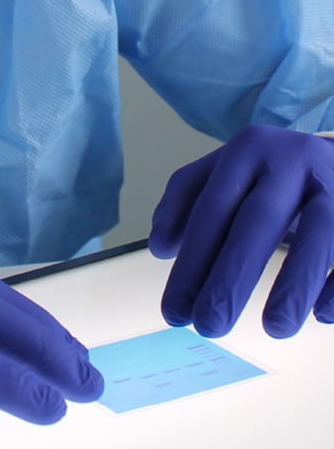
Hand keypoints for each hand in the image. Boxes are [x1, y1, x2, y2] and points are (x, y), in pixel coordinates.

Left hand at [149, 125, 333, 337]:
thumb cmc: (275, 171)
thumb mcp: (229, 169)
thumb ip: (188, 197)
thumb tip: (161, 245)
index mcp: (248, 149)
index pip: (213, 207)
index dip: (192, 259)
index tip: (175, 309)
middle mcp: (292, 159)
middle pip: (258, 220)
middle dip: (231, 276)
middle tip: (208, 326)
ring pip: (318, 234)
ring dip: (294, 284)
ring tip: (273, 330)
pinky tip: (322, 315)